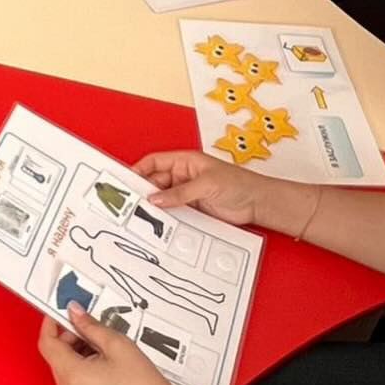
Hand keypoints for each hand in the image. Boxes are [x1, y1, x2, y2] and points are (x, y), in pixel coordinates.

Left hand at [38, 307, 183, 384]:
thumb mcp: (116, 344)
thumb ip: (89, 325)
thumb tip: (74, 312)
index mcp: (73, 376)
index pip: (47, 344)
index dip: (50, 324)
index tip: (58, 312)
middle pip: (56, 357)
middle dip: (69, 339)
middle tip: (90, 330)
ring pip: (64, 370)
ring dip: (76, 354)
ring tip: (103, 350)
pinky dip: (81, 371)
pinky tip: (103, 366)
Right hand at [134, 148, 268, 224]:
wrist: (257, 203)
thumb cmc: (238, 183)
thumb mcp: (207, 184)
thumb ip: (180, 192)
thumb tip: (157, 198)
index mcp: (185, 161)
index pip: (155, 162)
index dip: (140, 169)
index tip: (127, 180)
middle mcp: (184, 176)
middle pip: (156, 182)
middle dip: (144, 191)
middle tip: (132, 204)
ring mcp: (187, 193)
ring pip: (163, 198)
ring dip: (155, 206)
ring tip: (143, 215)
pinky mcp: (193, 208)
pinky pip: (174, 211)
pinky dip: (166, 217)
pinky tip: (160, 223)